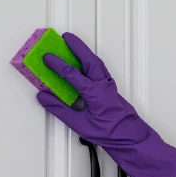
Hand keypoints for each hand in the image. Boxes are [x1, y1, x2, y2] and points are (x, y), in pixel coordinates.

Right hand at [35, 32, 175, 176]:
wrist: (131, 140)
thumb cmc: (110, 134)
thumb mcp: (79, 124)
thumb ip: (59, 109)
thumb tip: (44, 97)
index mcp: (95, 92)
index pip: (72, 73)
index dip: (57, 64)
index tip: (46, 57)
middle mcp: (103, 85)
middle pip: (89, 59)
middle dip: (77, 46)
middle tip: (65, 36)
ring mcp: (108, 86)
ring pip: (96, 63)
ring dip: (84, 52)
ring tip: (73, 45)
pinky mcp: (110, 90)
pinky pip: (99, 70)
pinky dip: (90, 63)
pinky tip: (83, 64)